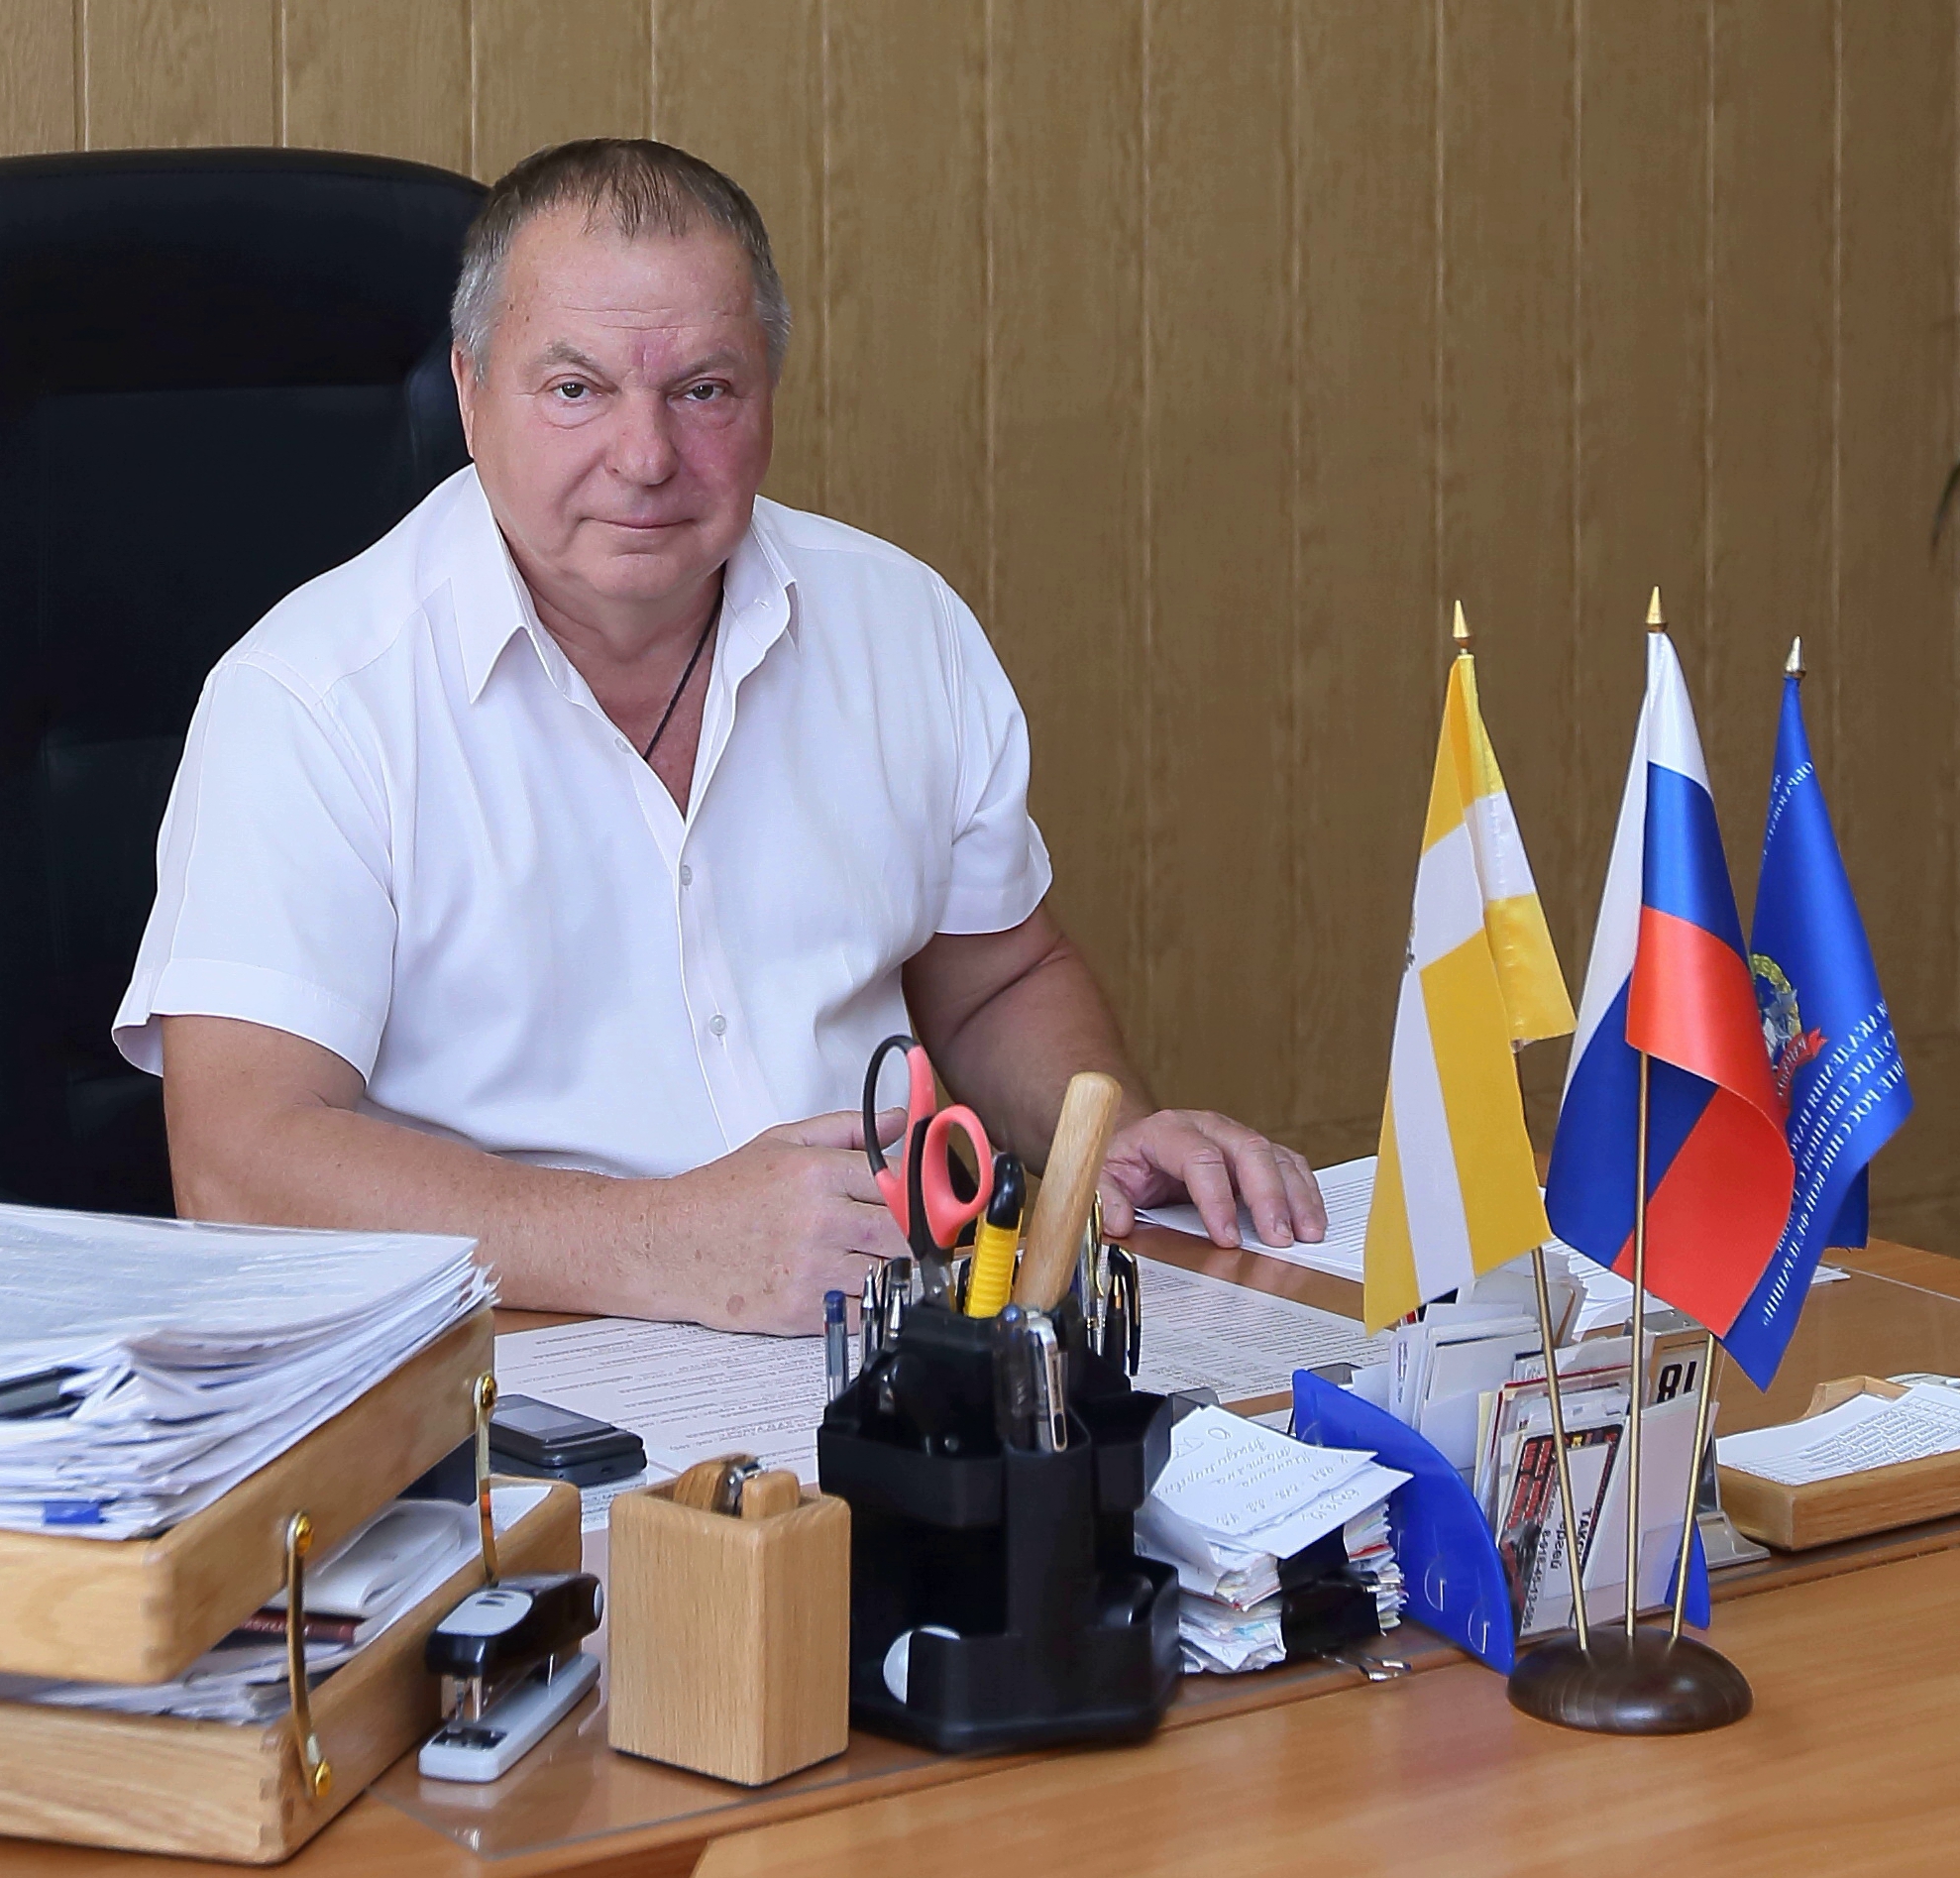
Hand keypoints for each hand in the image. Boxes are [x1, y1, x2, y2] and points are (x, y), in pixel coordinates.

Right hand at [653, 1107, 907, 1333]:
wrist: (668, 1246)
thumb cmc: (720, 1197)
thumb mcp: (782, 1143)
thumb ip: (847, 1129)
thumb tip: (899, 1120)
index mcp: (817, 1173)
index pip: (901, 1180)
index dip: (926, 1190)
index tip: (937, 1198)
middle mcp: (819, 1219)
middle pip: (907, 1231)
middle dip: (924, 1234)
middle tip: (928, 1235)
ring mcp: (812, 1268)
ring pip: (891, 1273)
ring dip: (900, 1269)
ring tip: (893, 1261)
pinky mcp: (801, 1310)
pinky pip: (864, 1311)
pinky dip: (873, 1302)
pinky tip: (863, 1287)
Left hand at [1097, 1109, 1326, 1250]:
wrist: (1139, 1145)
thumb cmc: (1125, 1163)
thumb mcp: (1103, 1176)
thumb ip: (1105, 1198)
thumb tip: (1118, 1221)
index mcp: (1168, 1131)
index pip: (1199, 1158)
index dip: (1216, 1200)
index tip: (1227, 1239)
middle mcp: (1208, 1127)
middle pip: (1249, 1150)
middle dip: (1269, 1197)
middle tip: (1279, 1239)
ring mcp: (1235, 1137)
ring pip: (1275, 1156)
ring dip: (1296, 1196)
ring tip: (1307, 1235)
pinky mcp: (1254, 1153)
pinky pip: (1288, 1164)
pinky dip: (1304, 1192)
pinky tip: (1312, 1220)